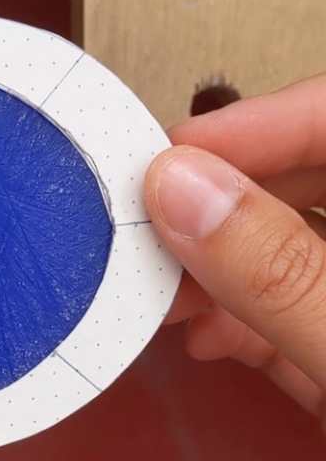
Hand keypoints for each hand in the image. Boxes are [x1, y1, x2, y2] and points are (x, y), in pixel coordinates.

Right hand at [144, 74, 325, 423]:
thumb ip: (284, 276)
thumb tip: (185, 190)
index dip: (262, 125)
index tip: (175, 152)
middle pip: (315, 181)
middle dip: (225, 201)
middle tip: (152, 220)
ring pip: (299, 248)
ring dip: (222, 266)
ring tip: (164, 288)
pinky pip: (301, 311)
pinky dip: (246, 320)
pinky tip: (204, 335)